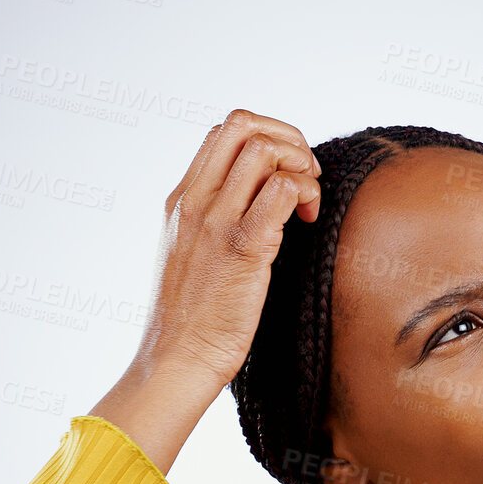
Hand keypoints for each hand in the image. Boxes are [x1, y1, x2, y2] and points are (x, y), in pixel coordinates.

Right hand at [122, 109, 322, 403]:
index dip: (266, 138)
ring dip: (300, 166)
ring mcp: (216, 222)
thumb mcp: (191, 251)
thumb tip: (257, 196)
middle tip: (304, 176)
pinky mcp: (243, 248)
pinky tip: (307, 220)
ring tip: (306, 203)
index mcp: (181, 199)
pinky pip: (281, 191)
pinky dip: (304, 194)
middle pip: (241, 124)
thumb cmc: (193, 315)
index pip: (223, 131)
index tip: (285, 173)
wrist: (176, 360)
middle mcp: (195, 201)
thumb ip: (214, 218)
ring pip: (263, 149)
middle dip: (287, 138)